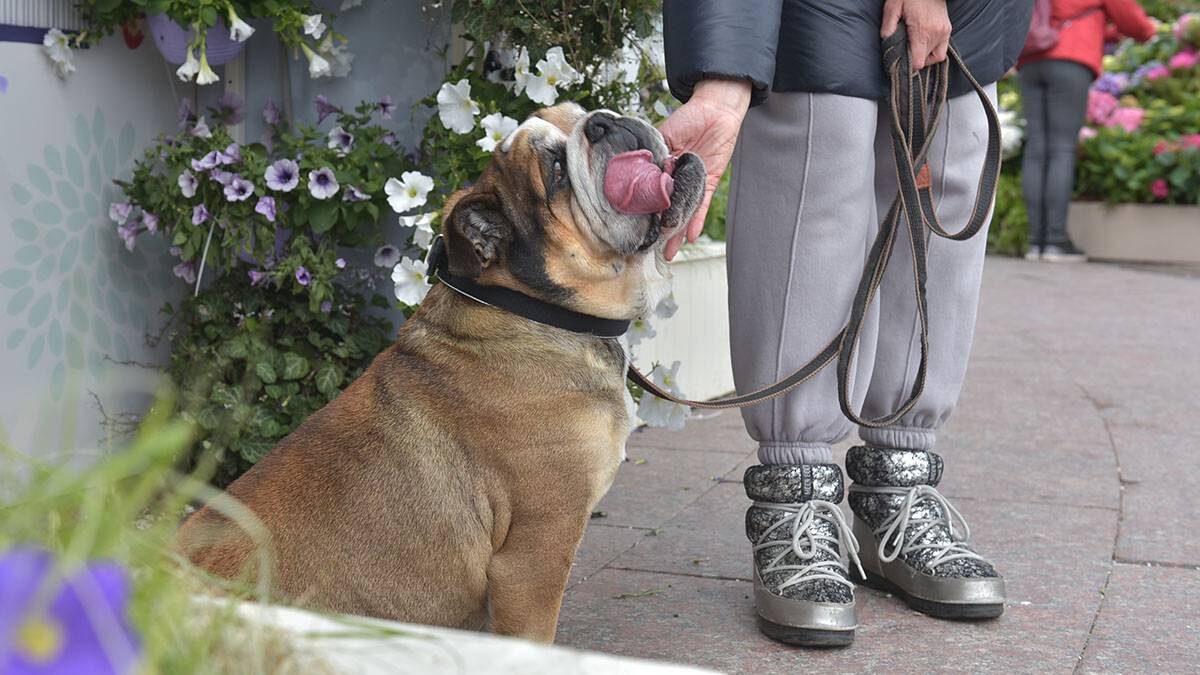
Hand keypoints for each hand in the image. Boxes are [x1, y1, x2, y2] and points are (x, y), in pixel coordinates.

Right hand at [658, 79, 750, 259]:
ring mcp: (690, 182)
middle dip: (659, 229)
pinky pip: (701, 206)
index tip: (633, 227)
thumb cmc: (689, 117)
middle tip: (649, 248)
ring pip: (682, 212)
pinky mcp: (707, 182)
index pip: (648, 193)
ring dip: (676, 232)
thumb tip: (647, 181)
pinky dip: (697, 221)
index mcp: (659, 167)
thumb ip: (657, 158)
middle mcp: (673, 179)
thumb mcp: (666, 136)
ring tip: (667, 251)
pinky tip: (691, 237)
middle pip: (665, 208)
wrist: (717, 109)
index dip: (642, 210)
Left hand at [881, 0, 950, 70]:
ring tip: (914, 50)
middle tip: (903, 53)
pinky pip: (942, 50)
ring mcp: (944, 32)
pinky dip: (934, 52)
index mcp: (922, 31)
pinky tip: (924, 47)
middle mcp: (936, 34)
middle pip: (924, 61)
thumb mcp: (892, 7)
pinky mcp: (947, 29)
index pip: (918, 62)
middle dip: (913, 59)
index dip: (908, 66)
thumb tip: (886, 41)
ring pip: (935, 57)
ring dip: (924, 57)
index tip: (900, 62)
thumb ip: (888, 26)